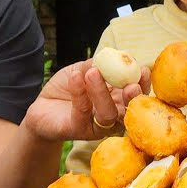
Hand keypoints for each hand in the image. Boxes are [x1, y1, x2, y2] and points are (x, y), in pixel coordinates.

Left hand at [22, 60, 148, 141]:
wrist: (43, 107)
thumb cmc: (67, 88)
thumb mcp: (81, 70)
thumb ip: (94, 65)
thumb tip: (109, 57)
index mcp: (117, 100)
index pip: (136, 95)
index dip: (143, 84)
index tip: (143, 70)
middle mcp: (111, 116)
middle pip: (129, 111)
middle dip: (133, 97)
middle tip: (130, 85)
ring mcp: (95, 126)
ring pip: (107, 114)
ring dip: (102, 92)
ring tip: (93, 73)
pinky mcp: (77, 130)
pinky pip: (82, 112)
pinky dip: (80, 92)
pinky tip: (76, 77)